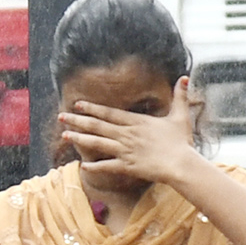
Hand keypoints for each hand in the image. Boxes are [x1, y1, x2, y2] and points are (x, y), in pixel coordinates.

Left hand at [58, 75, 197, 185]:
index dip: (93, 108)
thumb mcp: (181, 116)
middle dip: (78, 120)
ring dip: (80, 139)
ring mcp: (126, 151)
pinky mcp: (128, 166)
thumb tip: (184, 78)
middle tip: (60, 116)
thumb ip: (180, 97)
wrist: (182, 164)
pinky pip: (107, 166)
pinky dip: (95, 166)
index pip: (110, 113)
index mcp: (137, 122)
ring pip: (98, 143)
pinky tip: (82, 166)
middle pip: (98, 126)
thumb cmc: (182, 142)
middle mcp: (128, 134)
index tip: (78, 104)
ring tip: (64, 136)